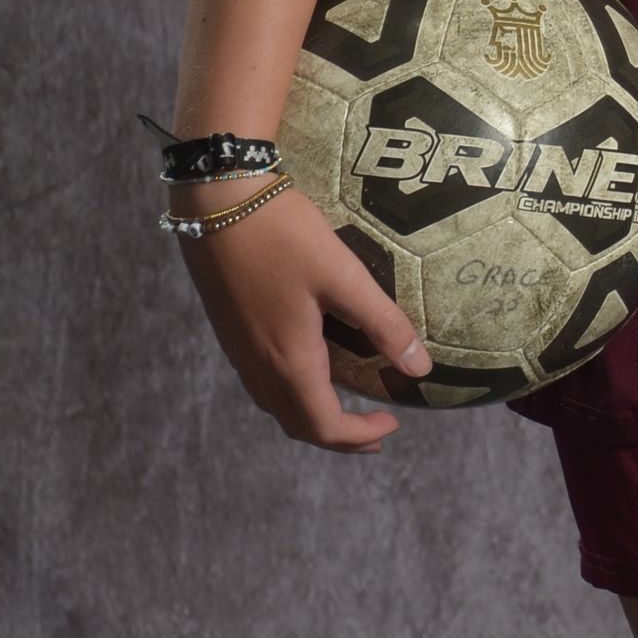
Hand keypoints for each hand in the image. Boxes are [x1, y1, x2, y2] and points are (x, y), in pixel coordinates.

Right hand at [177, 183, 432, 452]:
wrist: (217, 202)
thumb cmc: (284, 235)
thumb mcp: (343, 275)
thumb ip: (383, 323)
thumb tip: (420, 368)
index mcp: (289, 360)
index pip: (324, 426)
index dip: (359, 436)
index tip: (392, 425)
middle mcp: (259, 367)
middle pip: (298, 425)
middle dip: (338, 436)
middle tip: (375, 428)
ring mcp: (239, 351)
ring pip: (276, 406)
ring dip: (312, 416)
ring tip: (344, 404)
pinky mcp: (230, 331)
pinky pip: (262, 383)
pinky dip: (292, 393)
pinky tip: (309, 366)